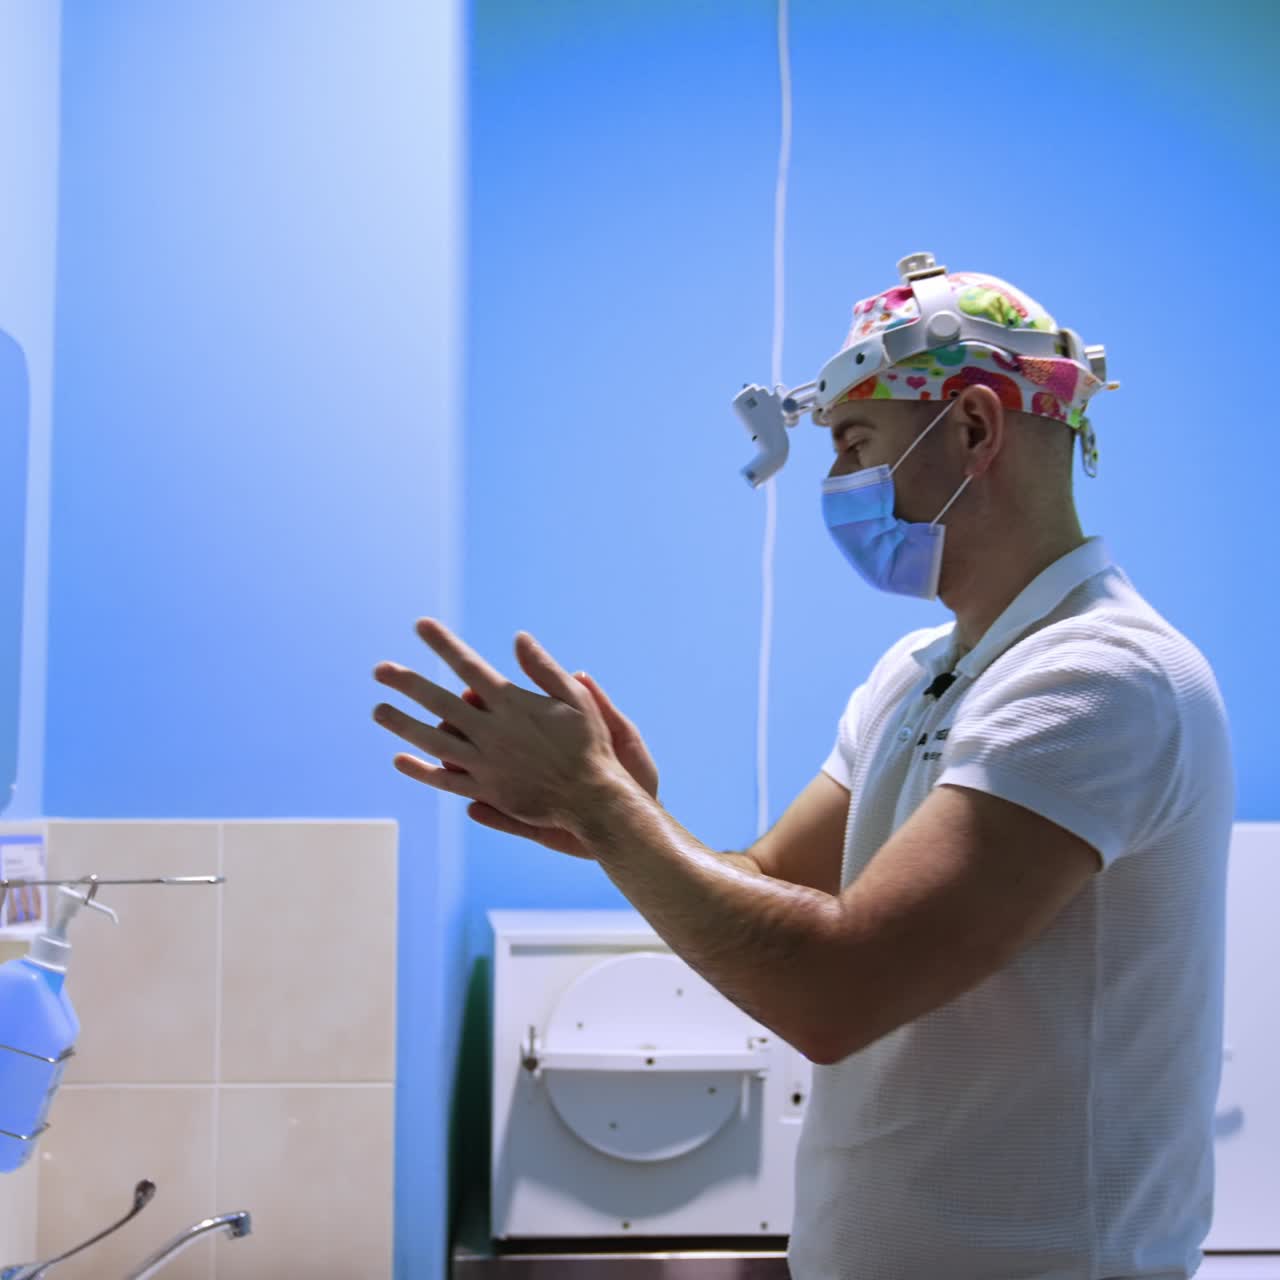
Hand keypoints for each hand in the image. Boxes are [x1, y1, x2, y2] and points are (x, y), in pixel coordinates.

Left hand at [373, 620, 648, 842]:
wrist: (593, 797)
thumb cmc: (589, 745)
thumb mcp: (576, 698)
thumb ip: (544, 668)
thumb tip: (519, 637)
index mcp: (512, 704)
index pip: (468, 665)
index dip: (443, 644)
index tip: (421, 625)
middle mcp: (492, 731)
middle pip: (439, 702)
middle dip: (407, 683)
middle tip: (380, 670)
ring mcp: (486, 763)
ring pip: (433, 741)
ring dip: (403, 724)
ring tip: (379, 710)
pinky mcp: (487, 791)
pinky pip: (446, 780)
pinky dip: (421, 770)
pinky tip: (400, 759)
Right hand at [452, 672, 658, 858]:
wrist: (633, 810)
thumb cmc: (625, 766)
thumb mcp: (615, 727)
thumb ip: (594, 698)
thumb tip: (580, 670)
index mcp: (544, 739)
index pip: (506, 715)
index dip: (485, 703)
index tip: (469, 690)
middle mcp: (530, 766)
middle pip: (486, 748)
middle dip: (461, 736)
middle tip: (443, 724)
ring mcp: (530, 796)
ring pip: (488, 785)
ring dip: (466, 777)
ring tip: (447, 767)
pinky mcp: (537, 824)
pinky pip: (507, 821)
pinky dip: (490, 816)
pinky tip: (473, 808)